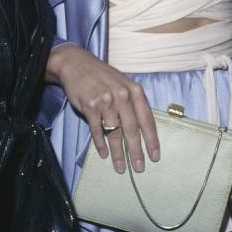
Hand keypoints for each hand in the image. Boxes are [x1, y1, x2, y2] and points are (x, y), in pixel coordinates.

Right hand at [48, 43, 159, 173]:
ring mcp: (105, 101)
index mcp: (134, 90)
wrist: (76, 64)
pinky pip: (97, 130)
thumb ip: (134, 103)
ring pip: (114, 133)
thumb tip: (143, 130)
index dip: (151, 140)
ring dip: (118, 153)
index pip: (147, 120)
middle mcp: (121, 95)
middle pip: (131, 130)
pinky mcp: (90, 106)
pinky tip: (103, 154)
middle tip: (139, 168)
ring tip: (120, 167)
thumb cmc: (103, 76)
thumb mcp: (123, 84)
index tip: (155, 156)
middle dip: (136, 151)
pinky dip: (100, 144)